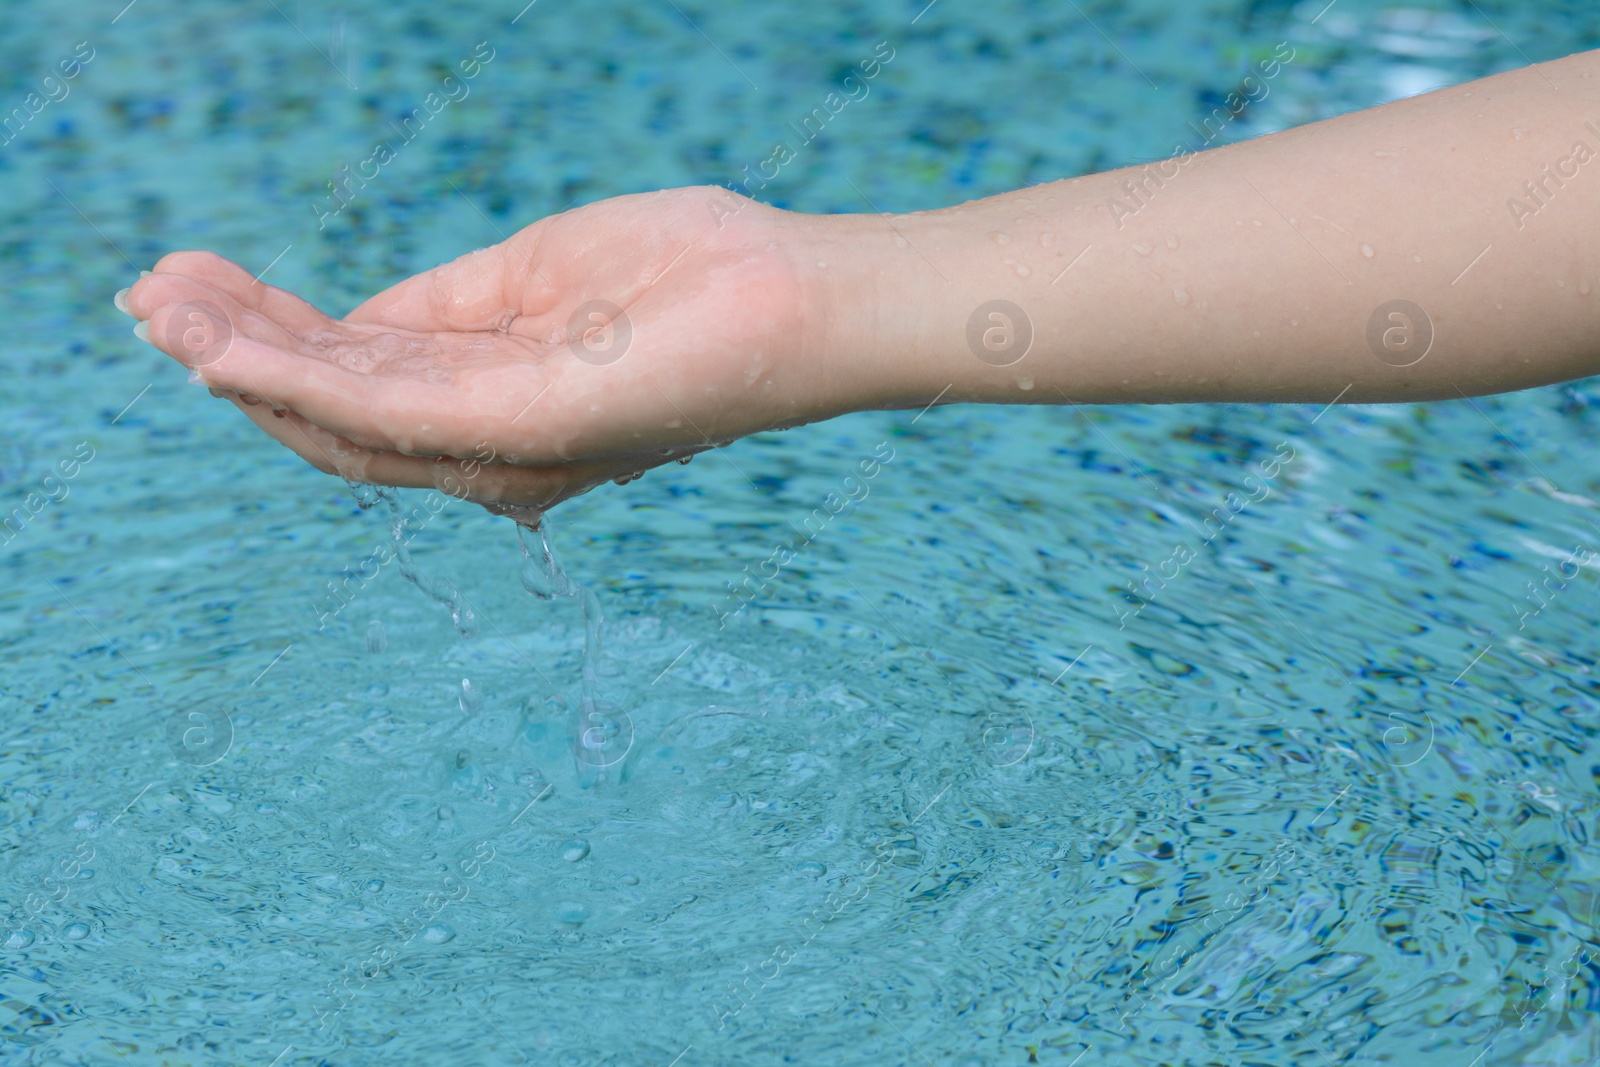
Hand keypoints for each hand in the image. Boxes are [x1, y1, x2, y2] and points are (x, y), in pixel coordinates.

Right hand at [124, 186, 829, 522]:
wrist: (789, 296)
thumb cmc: (684, 280)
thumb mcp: (533, 281)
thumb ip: (438, 314)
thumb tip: (344, 324)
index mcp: (492, 403)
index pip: (356, 380)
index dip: (266, 338)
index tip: (188, 284)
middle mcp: (488, 443)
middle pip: (332, 411)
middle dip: (234, 353)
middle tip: (148, 293)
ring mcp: (505, 442)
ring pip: (342, 417)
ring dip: (243, 362)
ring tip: (162, 308)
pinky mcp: (527, 426)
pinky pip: (388, 408)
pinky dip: (299, 380)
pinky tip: (226, 345)